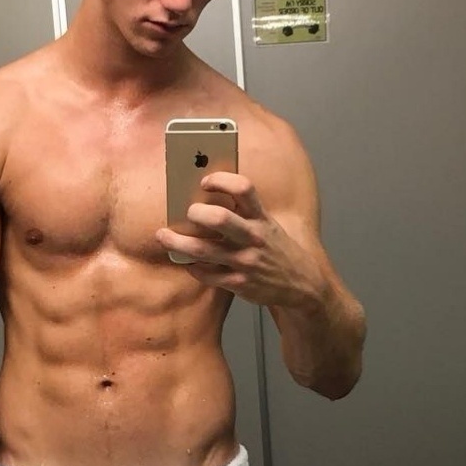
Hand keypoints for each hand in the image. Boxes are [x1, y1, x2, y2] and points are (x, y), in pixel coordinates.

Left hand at [156, 171, 320, 308]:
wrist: (302, 284)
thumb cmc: (277, 250)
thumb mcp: (268, 225)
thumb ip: (244, 212)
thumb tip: (205, 198)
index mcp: (261, 217)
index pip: (243, 188)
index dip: (221, 180)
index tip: (204, 182)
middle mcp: (254, 237)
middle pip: (219, 218)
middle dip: (196, 213)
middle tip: (187, 213)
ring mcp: (246, 261)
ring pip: (203, 250)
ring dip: (178, 243)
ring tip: (163, 236)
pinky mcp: (239, 283)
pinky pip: (206, 274)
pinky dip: (192, 267)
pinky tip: (187, 262)